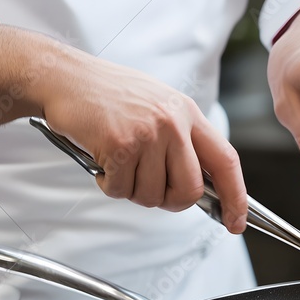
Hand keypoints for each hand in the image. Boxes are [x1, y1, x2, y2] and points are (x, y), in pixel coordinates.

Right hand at [34, 44, 248, 232]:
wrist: (63, 76)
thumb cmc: (108, 94)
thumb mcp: (159, 106)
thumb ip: (181, 141)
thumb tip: (199, 185)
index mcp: (188, 113)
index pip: (226, 161)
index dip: (236, 197)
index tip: (235, 222)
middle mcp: (173, 123)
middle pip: (189, 190)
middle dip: (169, 201)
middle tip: (149, 190)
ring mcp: (147, 134)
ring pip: (151, 195)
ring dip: (131, 190)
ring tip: (118, 164)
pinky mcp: (119, 145)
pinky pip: (120, 189)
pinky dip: (107, 185)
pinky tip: (100, 161)